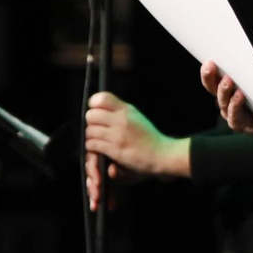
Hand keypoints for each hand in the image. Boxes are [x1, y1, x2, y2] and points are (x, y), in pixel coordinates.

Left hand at [83, 92, 188, 209]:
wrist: (162, 154)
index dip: (93, 105)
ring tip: (98, 139)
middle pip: (91, 115)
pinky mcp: (115, 150)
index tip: (96, 111)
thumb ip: (119, 110)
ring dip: (91, 137)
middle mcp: (122, 120)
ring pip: (90, 131)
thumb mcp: (136, 116)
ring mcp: (118, 135)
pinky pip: (93, 145)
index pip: (101, 98)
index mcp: (127, 109)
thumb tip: (99, 106)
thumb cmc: (148, 136)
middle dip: (91, 122)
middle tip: (96, 128)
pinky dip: (93, 147)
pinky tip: (100, 149)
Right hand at [200, 61, 252, 138]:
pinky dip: (235, 105)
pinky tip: (239, 96)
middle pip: (212, 88)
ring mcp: (231, 113)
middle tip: (210, 65)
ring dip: (224, 90)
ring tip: (227, 80)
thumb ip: (251, 72)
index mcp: (227, 89)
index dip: (208, 71)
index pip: (212, 79)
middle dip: (209, 77)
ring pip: (223, 101)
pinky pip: (234, 115)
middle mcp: (225, 101)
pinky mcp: (240, 124)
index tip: (208, 60)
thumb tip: (252, 51)